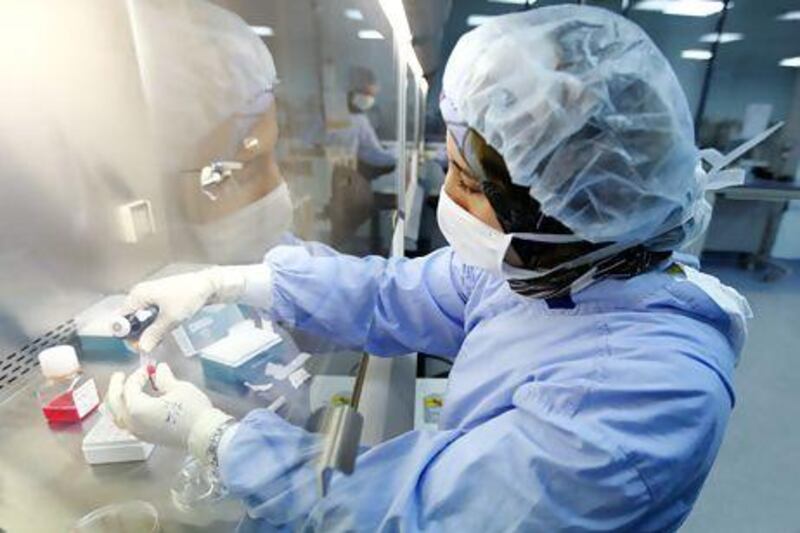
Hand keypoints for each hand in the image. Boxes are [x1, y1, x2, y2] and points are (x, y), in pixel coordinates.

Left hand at [106, 364, 224, 448]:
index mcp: (137, 408)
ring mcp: (138, 432)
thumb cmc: (192, 411)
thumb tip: (159, 370)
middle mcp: (133, 422)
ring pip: (118, 416)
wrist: (204, 434)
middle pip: (115, 403)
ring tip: (122, 392)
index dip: (138, 375)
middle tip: (119, 376)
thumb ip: (164, 378)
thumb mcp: (178, 388)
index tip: (148, 369)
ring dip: (118, 402)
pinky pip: (127, 424)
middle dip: (117, 387)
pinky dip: (125, 413)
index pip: (130, 387)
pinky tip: (133, 407)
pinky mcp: (146, 438)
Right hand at [122, 267, 247, 352]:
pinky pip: (151, 315)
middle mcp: (140, 294)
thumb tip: (143, 347)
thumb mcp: (171, 318)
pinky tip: (164, 330)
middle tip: (150, 344)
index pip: (120, 318)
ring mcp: (150, 296)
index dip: (126, 333)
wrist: (208, 285)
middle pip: (130, 318)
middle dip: (138, 333)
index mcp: (138, 295)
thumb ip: (154, 334)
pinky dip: (155, 324)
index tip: (136, 345)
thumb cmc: (188, 296)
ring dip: (148, 330)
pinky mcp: (160, 299)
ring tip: (159, 338)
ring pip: (141, 318)